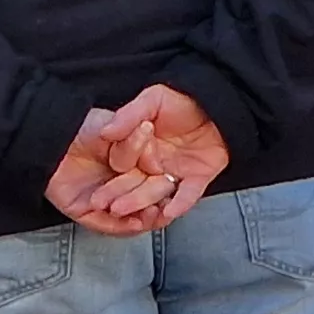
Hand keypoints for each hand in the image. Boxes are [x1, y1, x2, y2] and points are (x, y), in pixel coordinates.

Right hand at [44, 86, 230, 235]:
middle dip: (125, 199)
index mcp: (141, 148)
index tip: (96, 197)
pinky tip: (170, 210)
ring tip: (137, 216)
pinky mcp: (198, 179)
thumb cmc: (183, 98)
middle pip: (137, 185)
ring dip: (148, 204)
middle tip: (111, 209)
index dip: (110, 184)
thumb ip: (129, 114)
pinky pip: (188, 194)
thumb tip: (106, 131)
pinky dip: (180, 203)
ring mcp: (177, 173)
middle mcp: (156, 164)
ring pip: (160, 193)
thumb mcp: (152, 100)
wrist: (217, 101)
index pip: (122, 169)